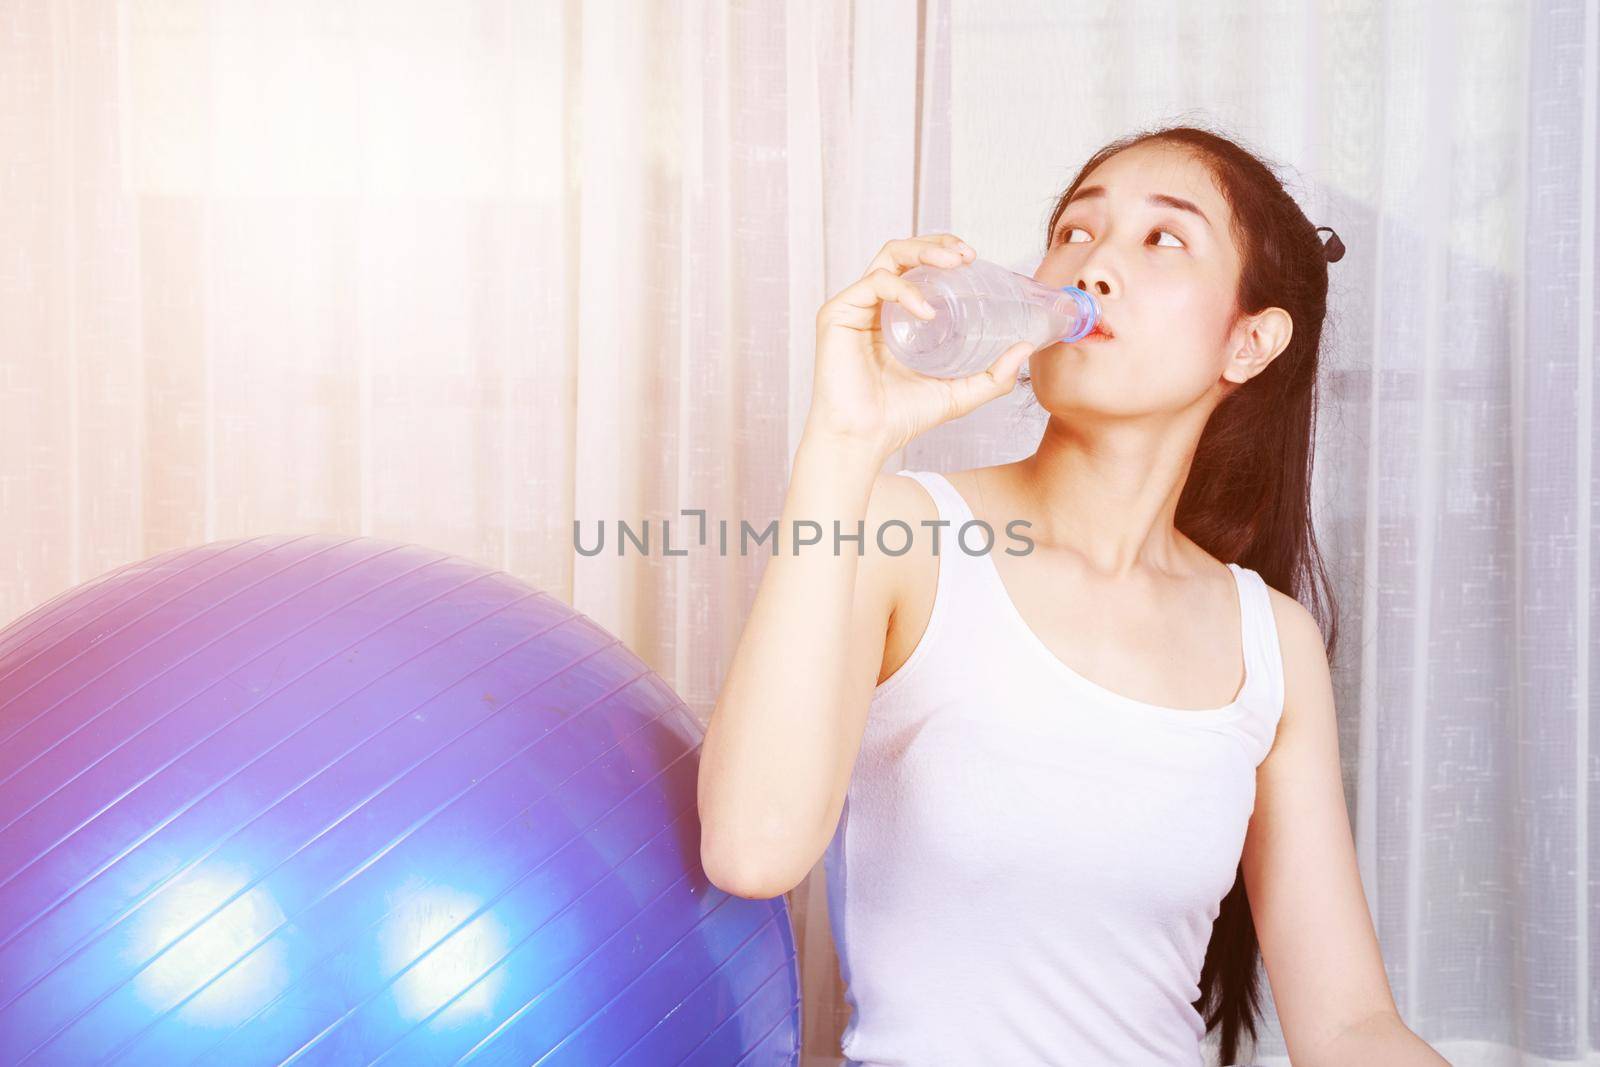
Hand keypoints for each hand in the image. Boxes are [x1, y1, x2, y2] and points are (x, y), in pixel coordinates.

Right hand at [804, 234, 1035, 456]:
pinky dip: (904, 291)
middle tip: (966, 255)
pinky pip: (874, 284)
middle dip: (938, 244)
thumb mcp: (960, 393)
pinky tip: (925, 311)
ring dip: (924, 252)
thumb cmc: (902, 417)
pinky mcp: (837, 314)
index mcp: (898, 315)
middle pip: (905, 252)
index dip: (946, 253)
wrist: (865, 439)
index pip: (920, 267)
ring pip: (889, 256)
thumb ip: (994, 376)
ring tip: (952, 263)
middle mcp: (876, 305)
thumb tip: (1026, 347)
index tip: (974, 259)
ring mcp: (856, 307)